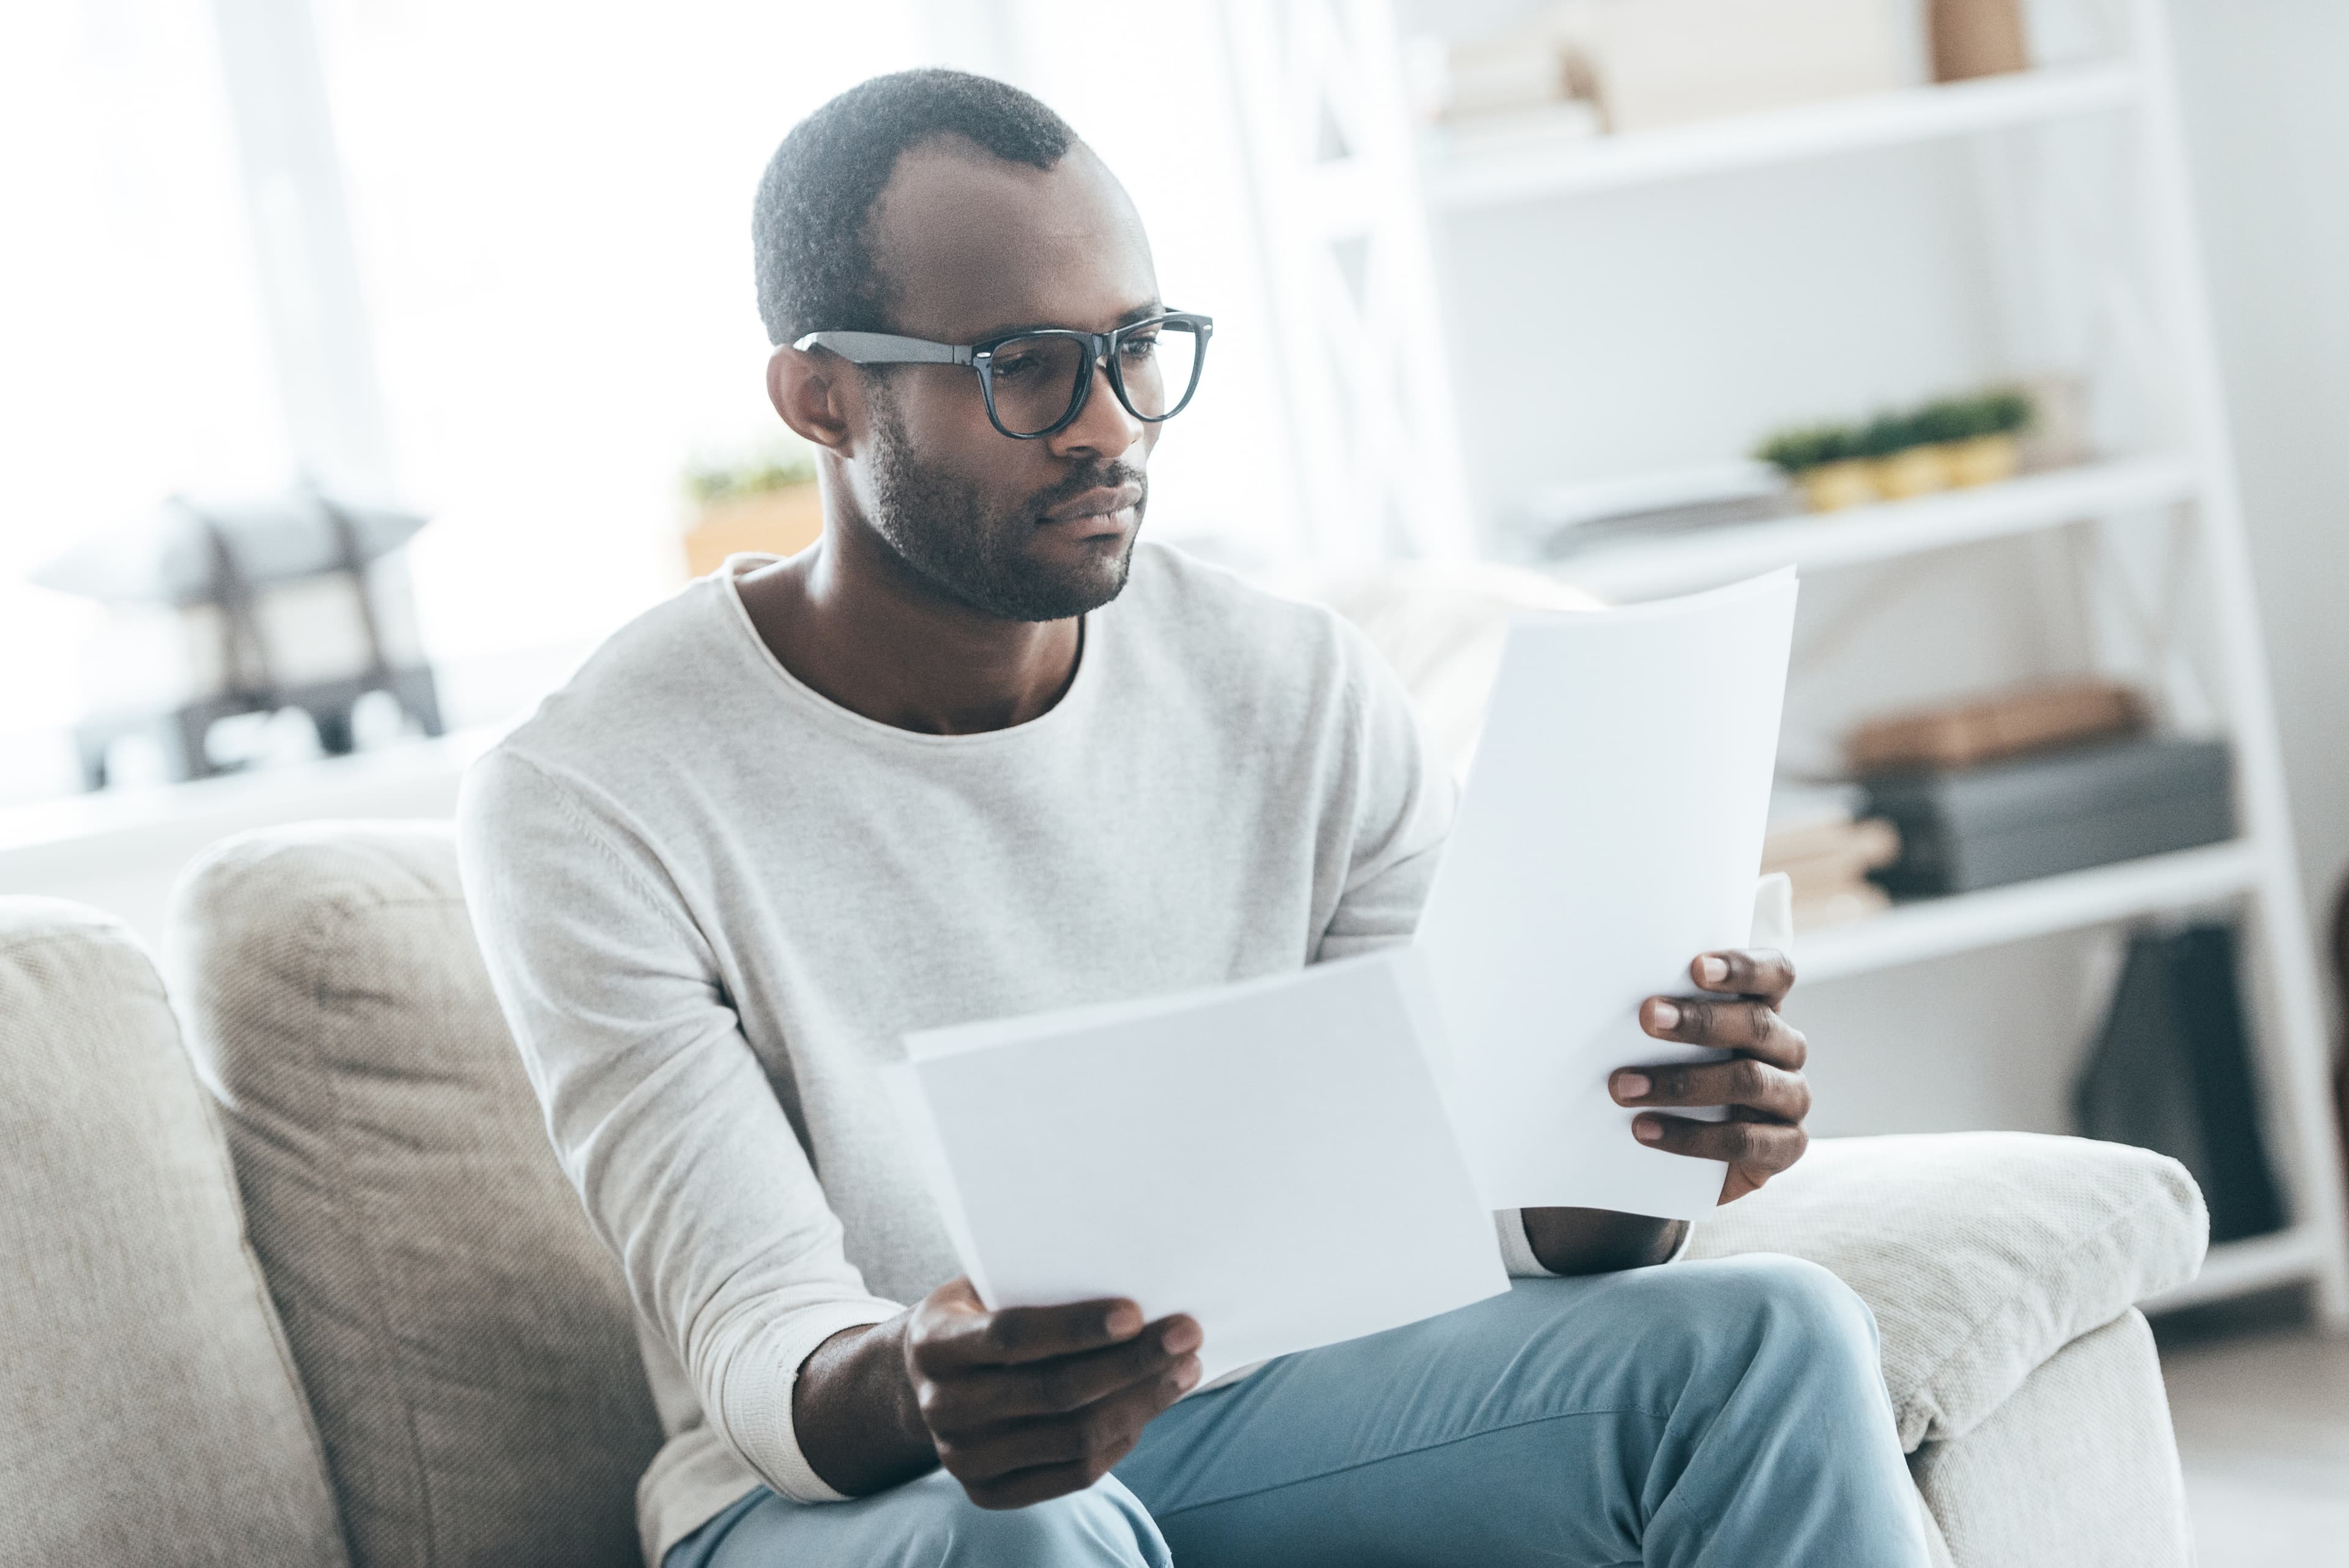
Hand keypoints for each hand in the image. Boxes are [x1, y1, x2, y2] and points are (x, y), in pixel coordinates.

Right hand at [903, 1278, 1201, 1508]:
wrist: (927, 1379)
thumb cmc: (978, 1314)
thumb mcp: (987, 1286)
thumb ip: (1039, 1286)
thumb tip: (1135, 1280)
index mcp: (934, 1342)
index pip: (1012, 1336)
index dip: (1076, 1327)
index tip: (1136, 1312)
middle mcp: (942, 1405)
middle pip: (1054, 1392)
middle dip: (1132, 1363)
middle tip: (1187, 1334)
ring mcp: (962, 1457)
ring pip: (1072, 1438)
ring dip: (1141, 1403)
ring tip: (1184, 1370)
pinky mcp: (986, 1492)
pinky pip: (1072, 1474)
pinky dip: (1120, 1440)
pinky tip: (1149, 1407)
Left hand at [1611, 948, 1809, 1204]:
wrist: (1685, 1159)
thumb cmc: (1672, 1075)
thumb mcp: (1668, 1041)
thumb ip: (1660, 1014)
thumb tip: (1599, 988)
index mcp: (1765, 1009)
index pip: (1775, 974)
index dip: (1743, 967)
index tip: (1696, 967)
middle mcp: (1786, 1049)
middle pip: (1757, 1024)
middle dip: (1699, 1021)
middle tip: (1646, 1016)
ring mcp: (1791, 1098)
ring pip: (1749, 1080)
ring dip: (1683, 1082)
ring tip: (1623, 1087)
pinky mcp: (1786, 1146)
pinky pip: (1744, 1140)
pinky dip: (1691, 1137)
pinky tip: (1645, 1130)